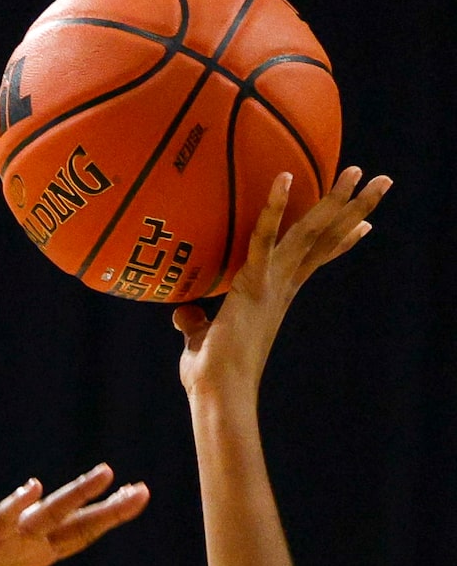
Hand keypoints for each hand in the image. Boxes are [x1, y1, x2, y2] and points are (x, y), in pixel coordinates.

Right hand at [0, 468, 147, 565]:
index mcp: (37, 556)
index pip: (81, 533)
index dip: (108, 518)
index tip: (136, 500)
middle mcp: (27, 541)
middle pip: (75, 520)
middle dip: (106, 505)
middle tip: (141, 490)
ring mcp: (6, 538)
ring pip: (47, 512)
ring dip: (76, 494)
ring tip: (105, 475)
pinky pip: (1, 520)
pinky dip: (16, 505)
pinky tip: (34, 490)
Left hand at [175, 165, 391, 398]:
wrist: (218, 394)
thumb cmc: (211, 377)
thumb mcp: (203, 341)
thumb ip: (195, 324)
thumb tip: (184, 313)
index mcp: (275, 298)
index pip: (313, 261)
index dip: (338, 242)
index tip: (364, 225)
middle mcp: (282, 288)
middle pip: (323, 240)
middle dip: (353, 209)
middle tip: (381, 181)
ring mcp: (272, 284)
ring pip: (310, 233)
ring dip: (335, 200)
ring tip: (359, 170)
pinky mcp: (253, 284)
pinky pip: (264, 237)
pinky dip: (275, 208)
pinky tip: (285, 176)